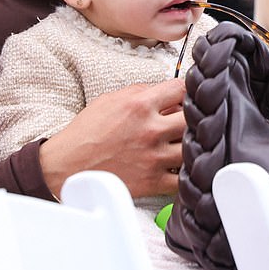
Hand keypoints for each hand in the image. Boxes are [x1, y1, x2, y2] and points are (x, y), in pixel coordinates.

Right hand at [39, 79, 185, 198]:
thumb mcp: (110, 99)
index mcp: (139, 104)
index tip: (193, 92)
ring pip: (195, 148)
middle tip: (198, 117)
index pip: (181, 88)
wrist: (70, 164)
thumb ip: (139, 92)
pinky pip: (184, 179)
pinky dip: (189, 173)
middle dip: (198, 115)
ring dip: (197, 143)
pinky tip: (185, 166)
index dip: (190, 88)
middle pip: (195, 118)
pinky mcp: (153, 181)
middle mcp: (150, 129)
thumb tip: (162, 91)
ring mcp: (154, 157)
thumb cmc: (87, 131)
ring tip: (194, 141)